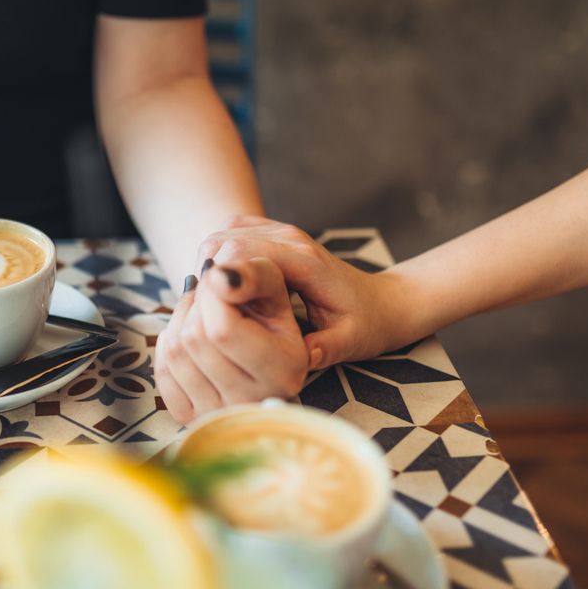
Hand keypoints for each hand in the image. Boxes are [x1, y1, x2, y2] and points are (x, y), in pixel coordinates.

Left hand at [155, 257, 308, 423]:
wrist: (263, 359)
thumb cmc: (270, 320)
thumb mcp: (275, 292)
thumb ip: (253, 275)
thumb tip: (217, 275)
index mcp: (282, 371)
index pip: (222, 328)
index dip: (210, 293)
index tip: (217, 277)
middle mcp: (253, 401)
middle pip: (194, 339)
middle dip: (194, 303)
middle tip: (207, 291)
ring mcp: (221, 415)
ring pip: (176, 353)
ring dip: (179, 319)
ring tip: (199, 308)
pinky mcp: (193, 419)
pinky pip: (164, 374)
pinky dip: (167, 345)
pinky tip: (186, 333)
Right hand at [199, 216, 422, 367]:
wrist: (381, 303)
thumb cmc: (365, 324)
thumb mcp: (351, 342)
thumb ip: (326, 348)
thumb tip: (296, 357)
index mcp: (305, 260)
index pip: (244, 255)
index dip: (219, 280)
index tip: (206, 312)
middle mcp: (288, 237)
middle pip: (223, 243)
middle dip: (208, 280)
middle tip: (207, 320)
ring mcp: (276, 231)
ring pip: (219, 238)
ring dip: (208, 271)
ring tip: (213, 310)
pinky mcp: (267, 235)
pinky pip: (225, 240)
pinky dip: (216, 264)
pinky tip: (221, 294)